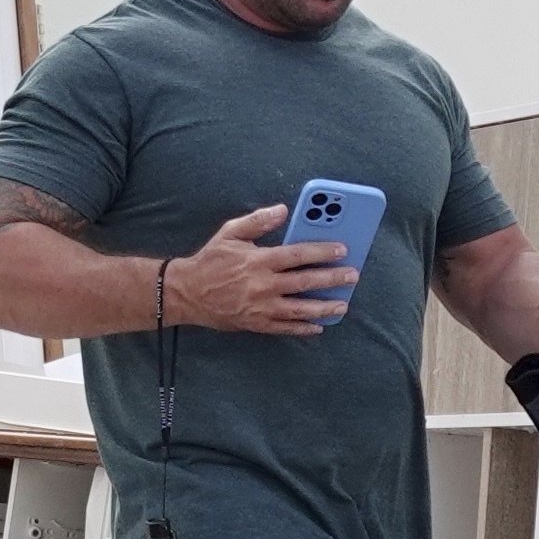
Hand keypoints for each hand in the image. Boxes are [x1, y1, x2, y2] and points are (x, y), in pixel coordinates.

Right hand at [159, 203, 356, 336]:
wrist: (186, 293)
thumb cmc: (210, 260)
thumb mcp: (230, 233)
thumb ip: (258, 221)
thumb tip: (283, 210)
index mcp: (259, 261)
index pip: (298, 255)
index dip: (322, 252)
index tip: (342, 250)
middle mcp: (263, 285)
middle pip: (305, 282)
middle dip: (332, 279)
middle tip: (352, 276)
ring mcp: (260, 307)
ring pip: (299, 309)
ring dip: (323, 308)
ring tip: (342, 305)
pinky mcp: (256, 323)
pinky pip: (284, 328)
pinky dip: (303, 328)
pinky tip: (318, 326)